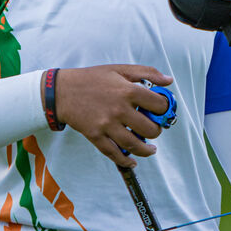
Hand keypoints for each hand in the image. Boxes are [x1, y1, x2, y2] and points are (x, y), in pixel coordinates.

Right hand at [53, 64, 173, 167]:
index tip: (162, 111)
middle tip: (154, 129)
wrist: (61, 91)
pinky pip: (114, 153)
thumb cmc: (92, 78)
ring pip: (134, 145)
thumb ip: (147, 72)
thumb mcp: (120, 68)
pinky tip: (132, 161)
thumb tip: (169, 81)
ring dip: (146, 150)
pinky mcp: (95, 136)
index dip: (165, 109)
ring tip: (151, 149)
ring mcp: (107, 125)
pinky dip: (126, 161)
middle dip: (156, 131)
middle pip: (149, 129)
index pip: (158, 105)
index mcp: (128, 91)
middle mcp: (119, 109)